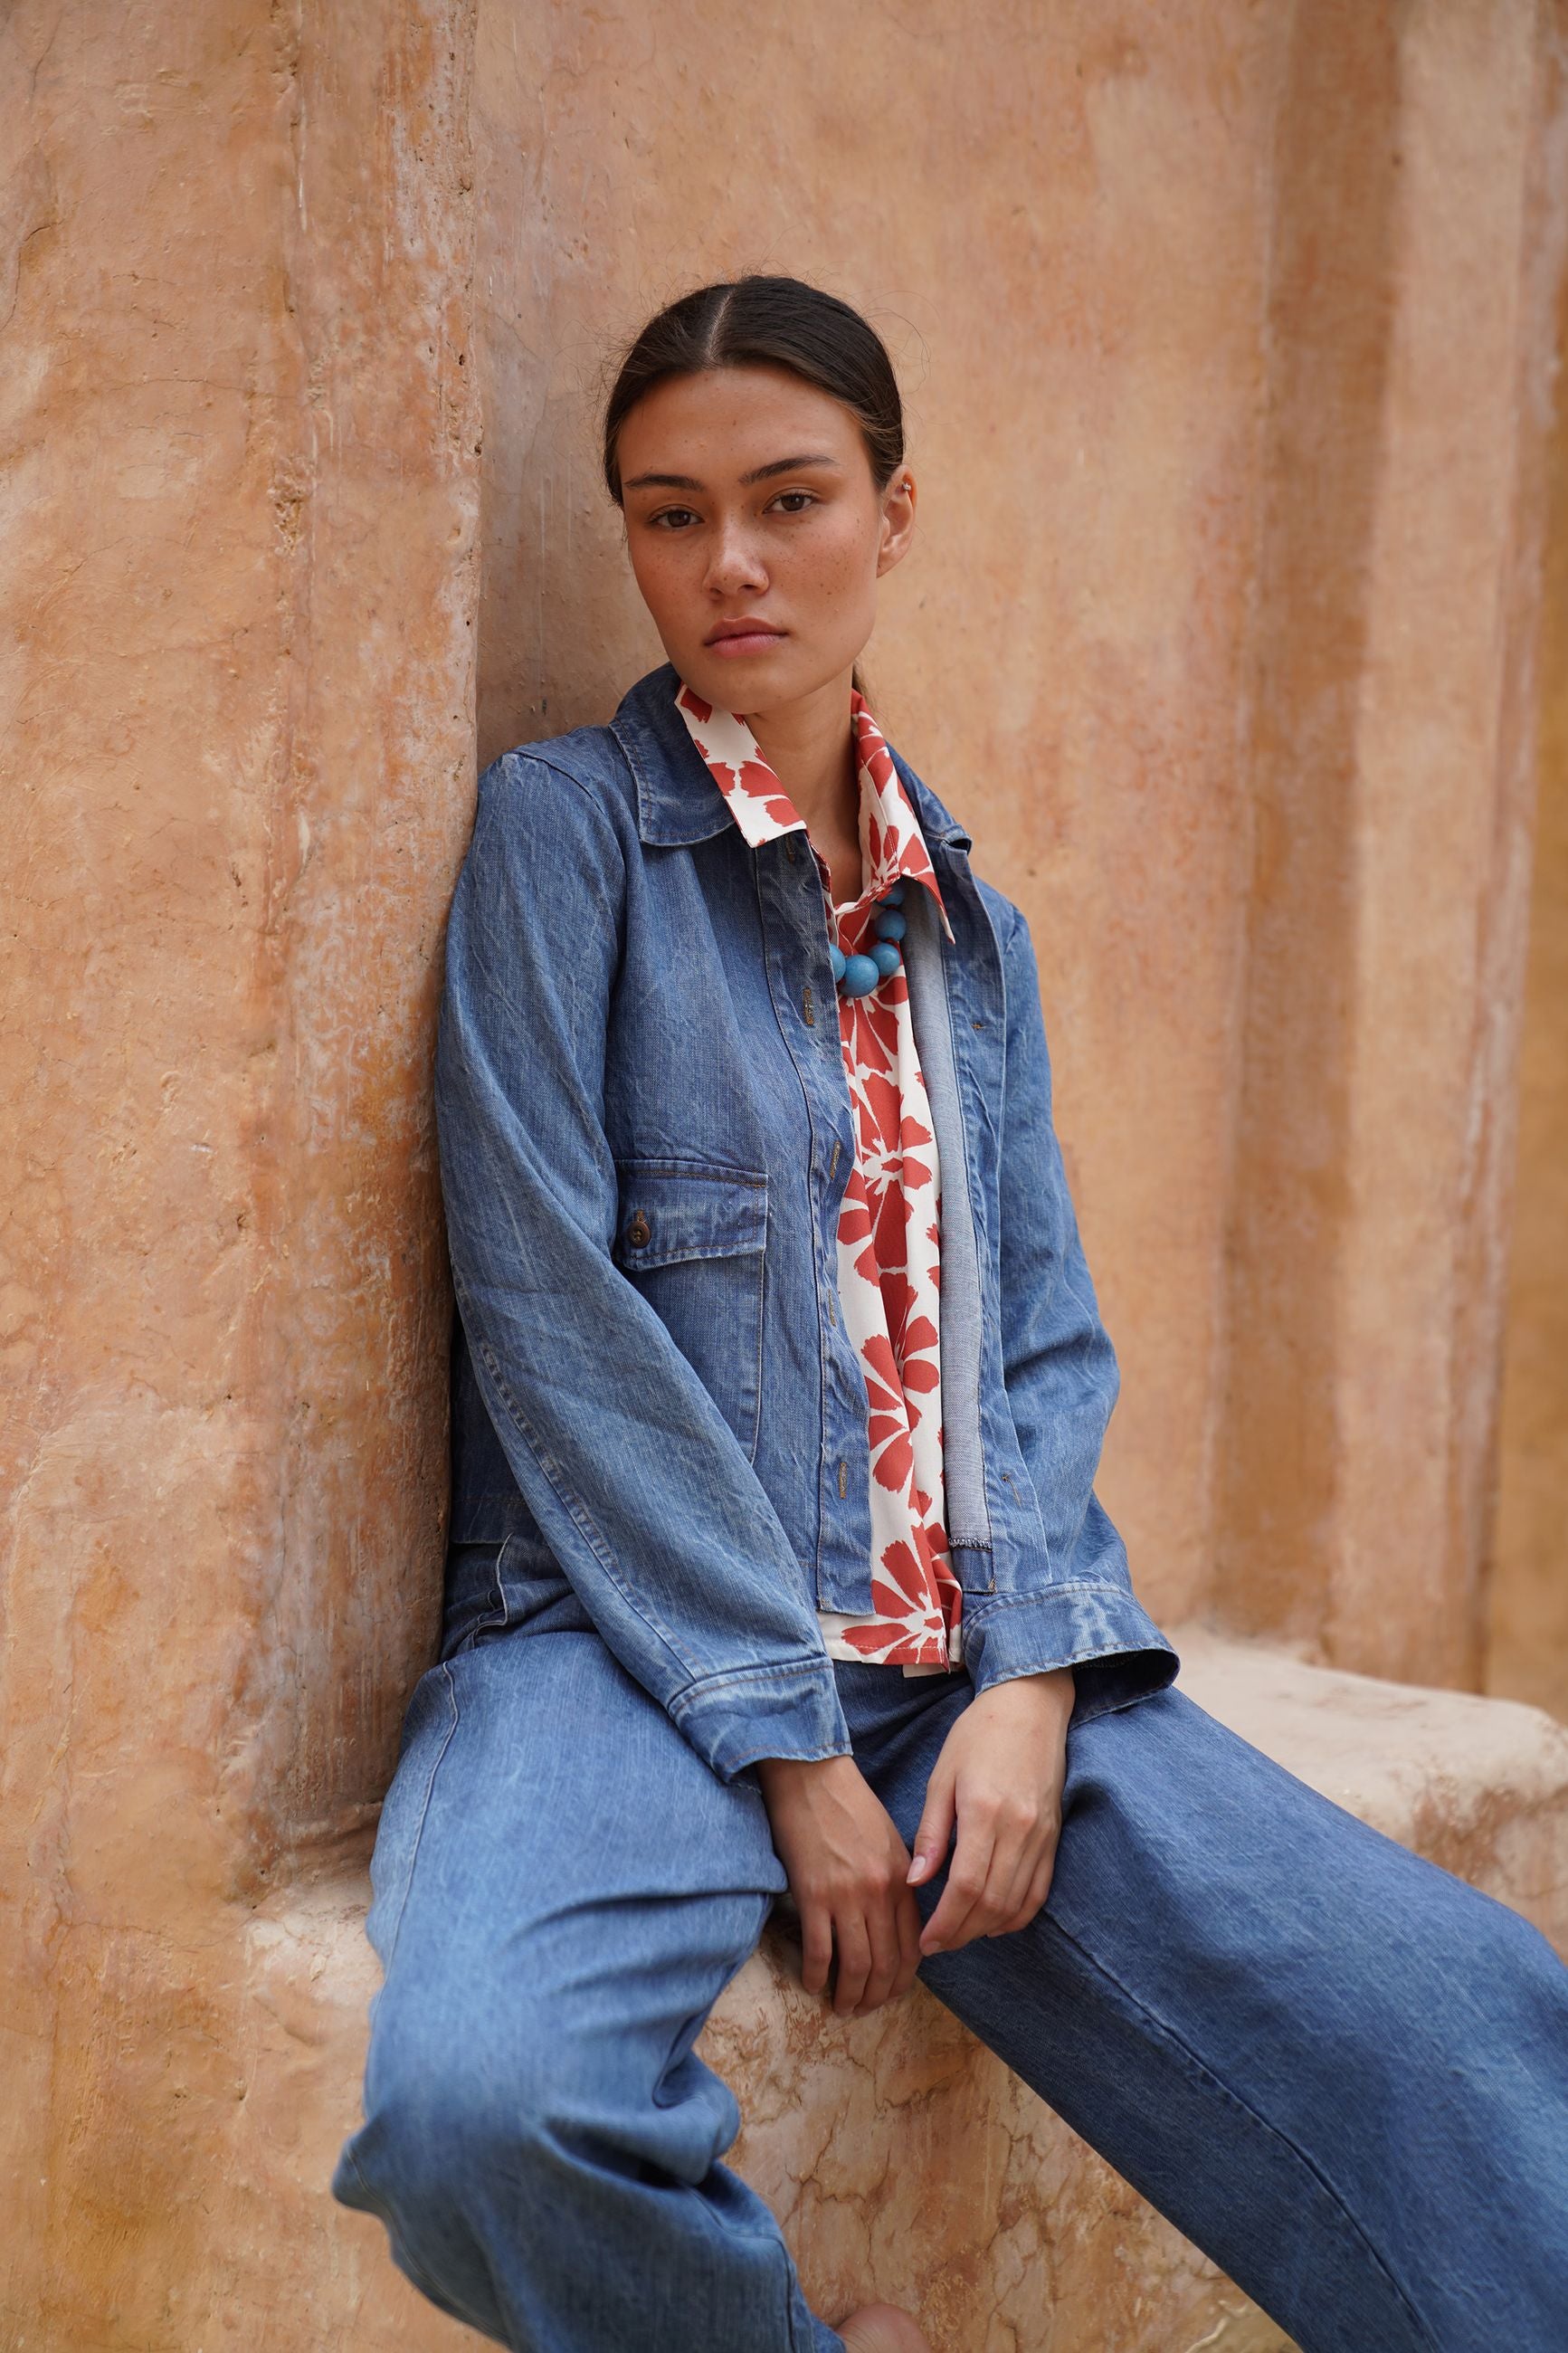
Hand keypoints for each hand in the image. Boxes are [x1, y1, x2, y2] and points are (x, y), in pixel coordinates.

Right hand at [753, 1752, 923, 2017]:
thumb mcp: (889, 1840)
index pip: (911, 1945)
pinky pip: (819, 1950)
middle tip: (865, 2010)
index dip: (902, 1979)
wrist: (811, 1775)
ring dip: (850, 1995)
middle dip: (877, 1996)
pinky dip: (817, 1976)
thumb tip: (898, 1924)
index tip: (891, 1993)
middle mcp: (879, 1892)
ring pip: (855, 1965)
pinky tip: (813, 1985)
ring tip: (842, 2007)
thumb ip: (898, 1881)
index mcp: (901, 1879)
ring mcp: (846, 1896)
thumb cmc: (849, 1804)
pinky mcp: (812, 1894)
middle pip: (885, 1963)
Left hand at [907, 1668, 1073, 1956]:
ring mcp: (1042, 1835)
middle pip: (992, 1903)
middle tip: (937, 1945)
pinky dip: (1017, 1915)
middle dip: (962, 1933)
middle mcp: (1019, 1829)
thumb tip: (916, 1882)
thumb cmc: (978, 1734)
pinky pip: (1040, 1891)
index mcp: (984, 1811)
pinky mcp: (1055, 1836)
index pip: (966, 1886)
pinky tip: (994, 1921)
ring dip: (986, 1928)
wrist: (1030, 1705)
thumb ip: (931, 1832)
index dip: (946, 1922)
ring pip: (1017, 1903)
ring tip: (959, 1935)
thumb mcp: (941, 1776)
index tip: (926, 1941)